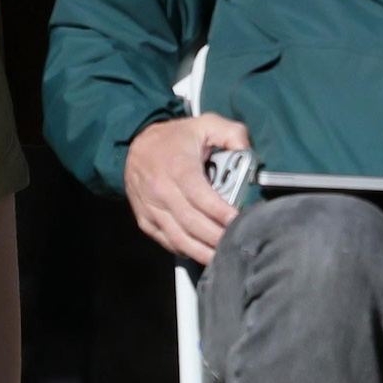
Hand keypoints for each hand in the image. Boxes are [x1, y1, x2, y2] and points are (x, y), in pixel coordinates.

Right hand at [125, 113, 253, 265]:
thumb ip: (232, 134)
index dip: (221, 213)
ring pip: (178, 237)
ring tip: (223, 258)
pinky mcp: (145, 219)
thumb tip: (247, 151)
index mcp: (178, 167)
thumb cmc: (177, 137)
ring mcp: (151, 208)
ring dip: (202, 251)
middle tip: (238, 245)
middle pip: (192, 223)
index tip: (239, 222)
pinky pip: (165, 240)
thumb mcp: (207, 123)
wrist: (136, 144)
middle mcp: (161, 190)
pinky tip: (202, 253)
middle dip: (216, 237)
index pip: (201, 197)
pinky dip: (185, 250)